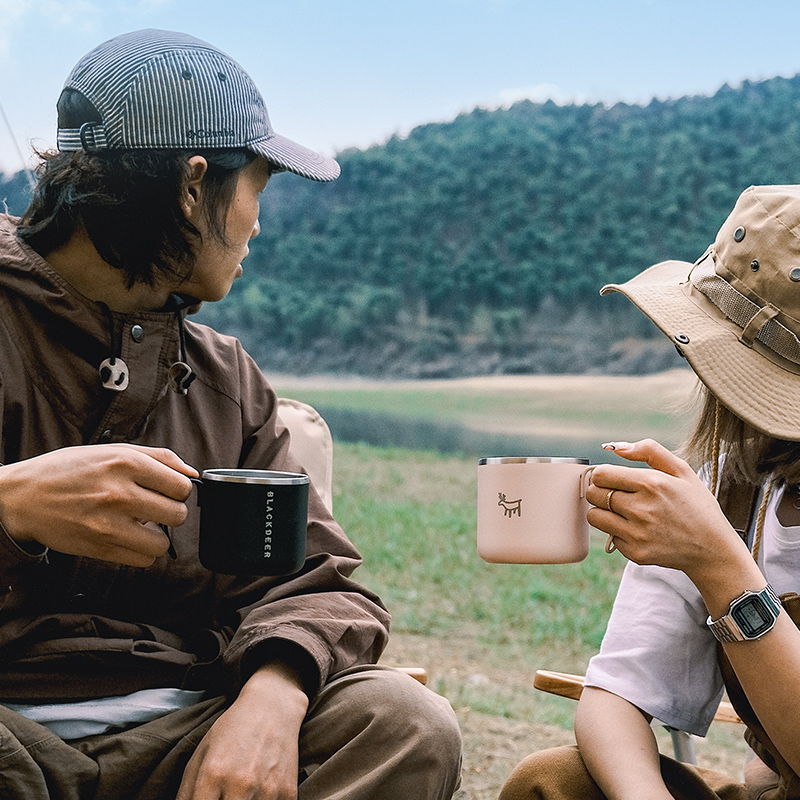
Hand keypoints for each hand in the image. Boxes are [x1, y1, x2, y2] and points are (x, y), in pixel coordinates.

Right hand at [0, 444, 196, 565]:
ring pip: (163, 543)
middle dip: (171, 512)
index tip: (167, 491)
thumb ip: (158, 458)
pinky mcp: (99, 548)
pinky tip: (127, 536)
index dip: (179, 490)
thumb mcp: (112, 450)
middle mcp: (118, 492)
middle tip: (155, 508)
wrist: (22, 497)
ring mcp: (108, 524)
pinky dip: (141, 551)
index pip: (182, 485)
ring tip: (141, 524)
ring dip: (157, 536)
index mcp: (125, 462)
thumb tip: (192, 474)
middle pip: (178, 514)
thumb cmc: (69, 470)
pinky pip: (142, 560)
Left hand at [177, 663, 307, 799]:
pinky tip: (260, 790)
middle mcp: (240, 783)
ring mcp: (266, 790)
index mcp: (213, 773)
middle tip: (223, 796)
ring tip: (241, 792)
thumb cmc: (233, 729)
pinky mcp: (287, 794)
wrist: (272, 707)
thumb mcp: (202, 753)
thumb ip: (186, 791)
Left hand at [586, 439, 750, 579]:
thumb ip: (649, 451)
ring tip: (625, 512)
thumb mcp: (682, 471)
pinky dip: (618, 532)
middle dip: (601, 492)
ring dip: (604, 512)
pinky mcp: (635, 552)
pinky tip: (638, 530)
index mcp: (651, 484)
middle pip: (593, 494)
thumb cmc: (696, 506)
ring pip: (594, 516)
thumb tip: (616, 447)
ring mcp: (637, 533)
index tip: (613, 479)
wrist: (713, 550)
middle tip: (618, 495)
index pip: (600, 474)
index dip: (603, 475)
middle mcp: (641, 509)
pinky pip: (609, 536)